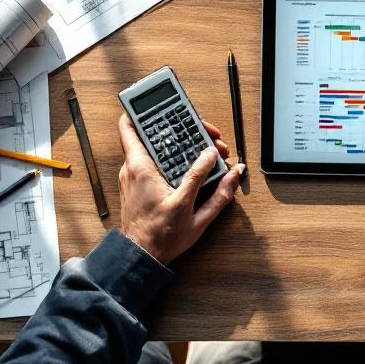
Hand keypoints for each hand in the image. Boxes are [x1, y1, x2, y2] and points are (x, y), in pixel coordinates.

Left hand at [117, 113, 243, 264]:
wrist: (140, 258)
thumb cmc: (159, 238)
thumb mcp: (194, 215)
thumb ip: (215, 191)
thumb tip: (232, 171)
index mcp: (141, 168)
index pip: (132, 125)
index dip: (151, 110)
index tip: (171, 105)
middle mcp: (135, 168)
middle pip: (157, 134)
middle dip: (185, 130)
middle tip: (209, 137)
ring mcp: (136, 175)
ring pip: (160, 148)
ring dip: (184, 146)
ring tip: (209, 153)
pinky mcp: (141, 184)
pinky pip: (159, 162)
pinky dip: (177, 159)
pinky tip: (196, 167)